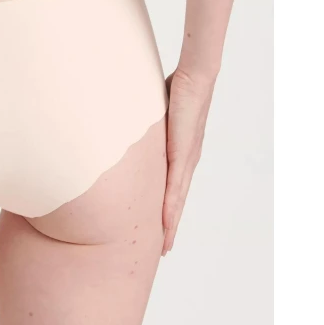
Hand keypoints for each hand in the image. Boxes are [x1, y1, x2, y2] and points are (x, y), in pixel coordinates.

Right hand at [162, 68, 214, 255]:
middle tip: (163, 247)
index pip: (174, 185)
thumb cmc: (179, 88)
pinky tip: (166, 222)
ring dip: (171, 223)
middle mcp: (187, 159)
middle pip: (178, 199)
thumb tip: (127, 123)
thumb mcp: (157, 112)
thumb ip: (147, 124)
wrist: (196, 77)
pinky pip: (175, 187)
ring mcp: (187, 158)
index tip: (161, 226)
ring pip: (177, 199)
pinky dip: (171, 207)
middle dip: (170, 224)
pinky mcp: (183, 153)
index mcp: (181, 150)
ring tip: (164, 243)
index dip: (168, 207)